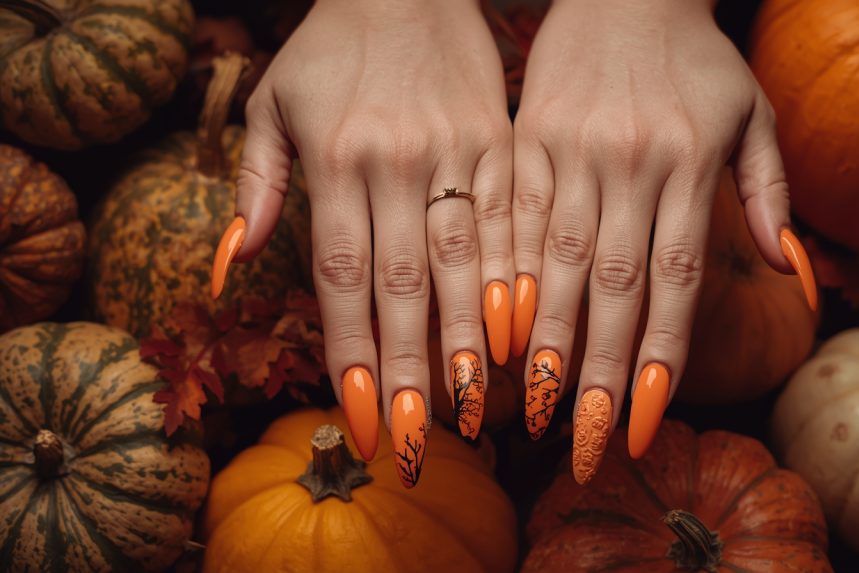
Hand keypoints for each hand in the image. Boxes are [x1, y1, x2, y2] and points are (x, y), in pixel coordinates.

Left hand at [212, 0, 513, 486]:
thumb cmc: (332, 49)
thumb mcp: (273, 102)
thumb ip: (256, 185)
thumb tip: (227, 273)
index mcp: (337, 158)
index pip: (342, 277)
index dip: (352, 353)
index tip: (359, 418)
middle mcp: (399, 164)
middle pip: (404, 288)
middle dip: (408, 374)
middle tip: (414, 445)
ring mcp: (459, 154)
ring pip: (465, 265)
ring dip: (466, 347)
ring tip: (473, 413)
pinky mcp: (505, 145)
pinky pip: (513, 224)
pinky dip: (515, 283)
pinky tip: (521, 337)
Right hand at [512, 0, 814, 482]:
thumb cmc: (696, 61)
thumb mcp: (752, 113)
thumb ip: (769, 192)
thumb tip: (792, 275)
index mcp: (690, 161)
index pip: (676, 279)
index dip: (661, 355)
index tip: (646, 421)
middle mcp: (630, 163)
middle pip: (615, 287)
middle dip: (601, 372)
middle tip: (586, 443)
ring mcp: (572, 151)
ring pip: (558, 260)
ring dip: (548, 341)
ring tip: (537, 406)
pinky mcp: (526, 138)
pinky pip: (514, 218)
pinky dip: (510, 278)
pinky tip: (497, 330)